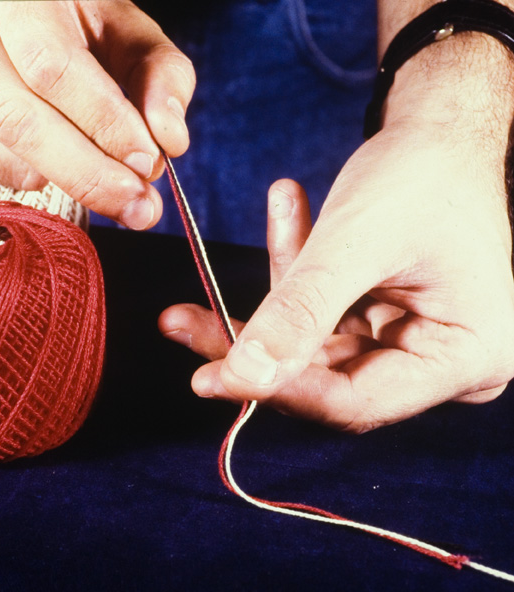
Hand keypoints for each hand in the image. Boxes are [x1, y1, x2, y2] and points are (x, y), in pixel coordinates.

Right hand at [0, 1, 194, 229]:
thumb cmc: (68, 12)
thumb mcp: (124, 26)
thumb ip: (159, 75)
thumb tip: (170, 141)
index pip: (51, 65)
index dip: (102, 119)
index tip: (147, 161)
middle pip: (18, 118)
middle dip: (87, 172)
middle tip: (138, 207)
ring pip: (4, 146)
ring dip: (71, 180)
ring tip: (117, 191)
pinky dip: (37, 174)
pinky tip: (59, 161)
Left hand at [159, 124, 513, 431]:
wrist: (447, 130)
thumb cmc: (424, 174)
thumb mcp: (356, 241)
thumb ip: (300, 310)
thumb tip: (243, 375)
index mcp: (466, 358)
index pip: (354, 403)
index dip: (277, 390)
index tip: (207, 377)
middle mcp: (445, 365)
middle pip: (326, 380)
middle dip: (254, 343)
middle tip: (183, 321)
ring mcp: (412, 345)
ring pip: (312, 347)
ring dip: (271, 296)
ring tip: (270, 219)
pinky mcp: (383, 324)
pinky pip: (317, 318)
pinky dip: (292, 273)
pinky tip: (287, 211)